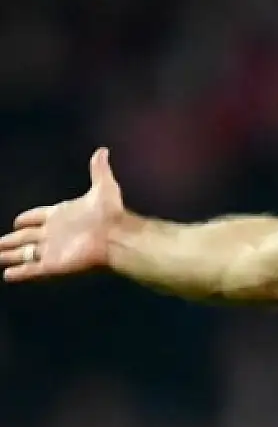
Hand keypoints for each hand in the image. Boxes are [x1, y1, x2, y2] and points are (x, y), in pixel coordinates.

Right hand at [2, 148, 128, 282]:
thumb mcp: (104, 187)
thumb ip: (99, 170)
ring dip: (10, 256)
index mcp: (60, 215)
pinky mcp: (53, 265)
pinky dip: (19, 273)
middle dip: (11, 240)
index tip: (17, 221)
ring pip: (24, 254)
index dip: (27, 219)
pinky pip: (31, 269)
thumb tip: (103, 151)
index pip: (37, 217)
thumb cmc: (111, 213)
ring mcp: (52, 250)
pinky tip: (7, 275)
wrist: (117, 237)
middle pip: (26, 237)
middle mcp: (53, 233)